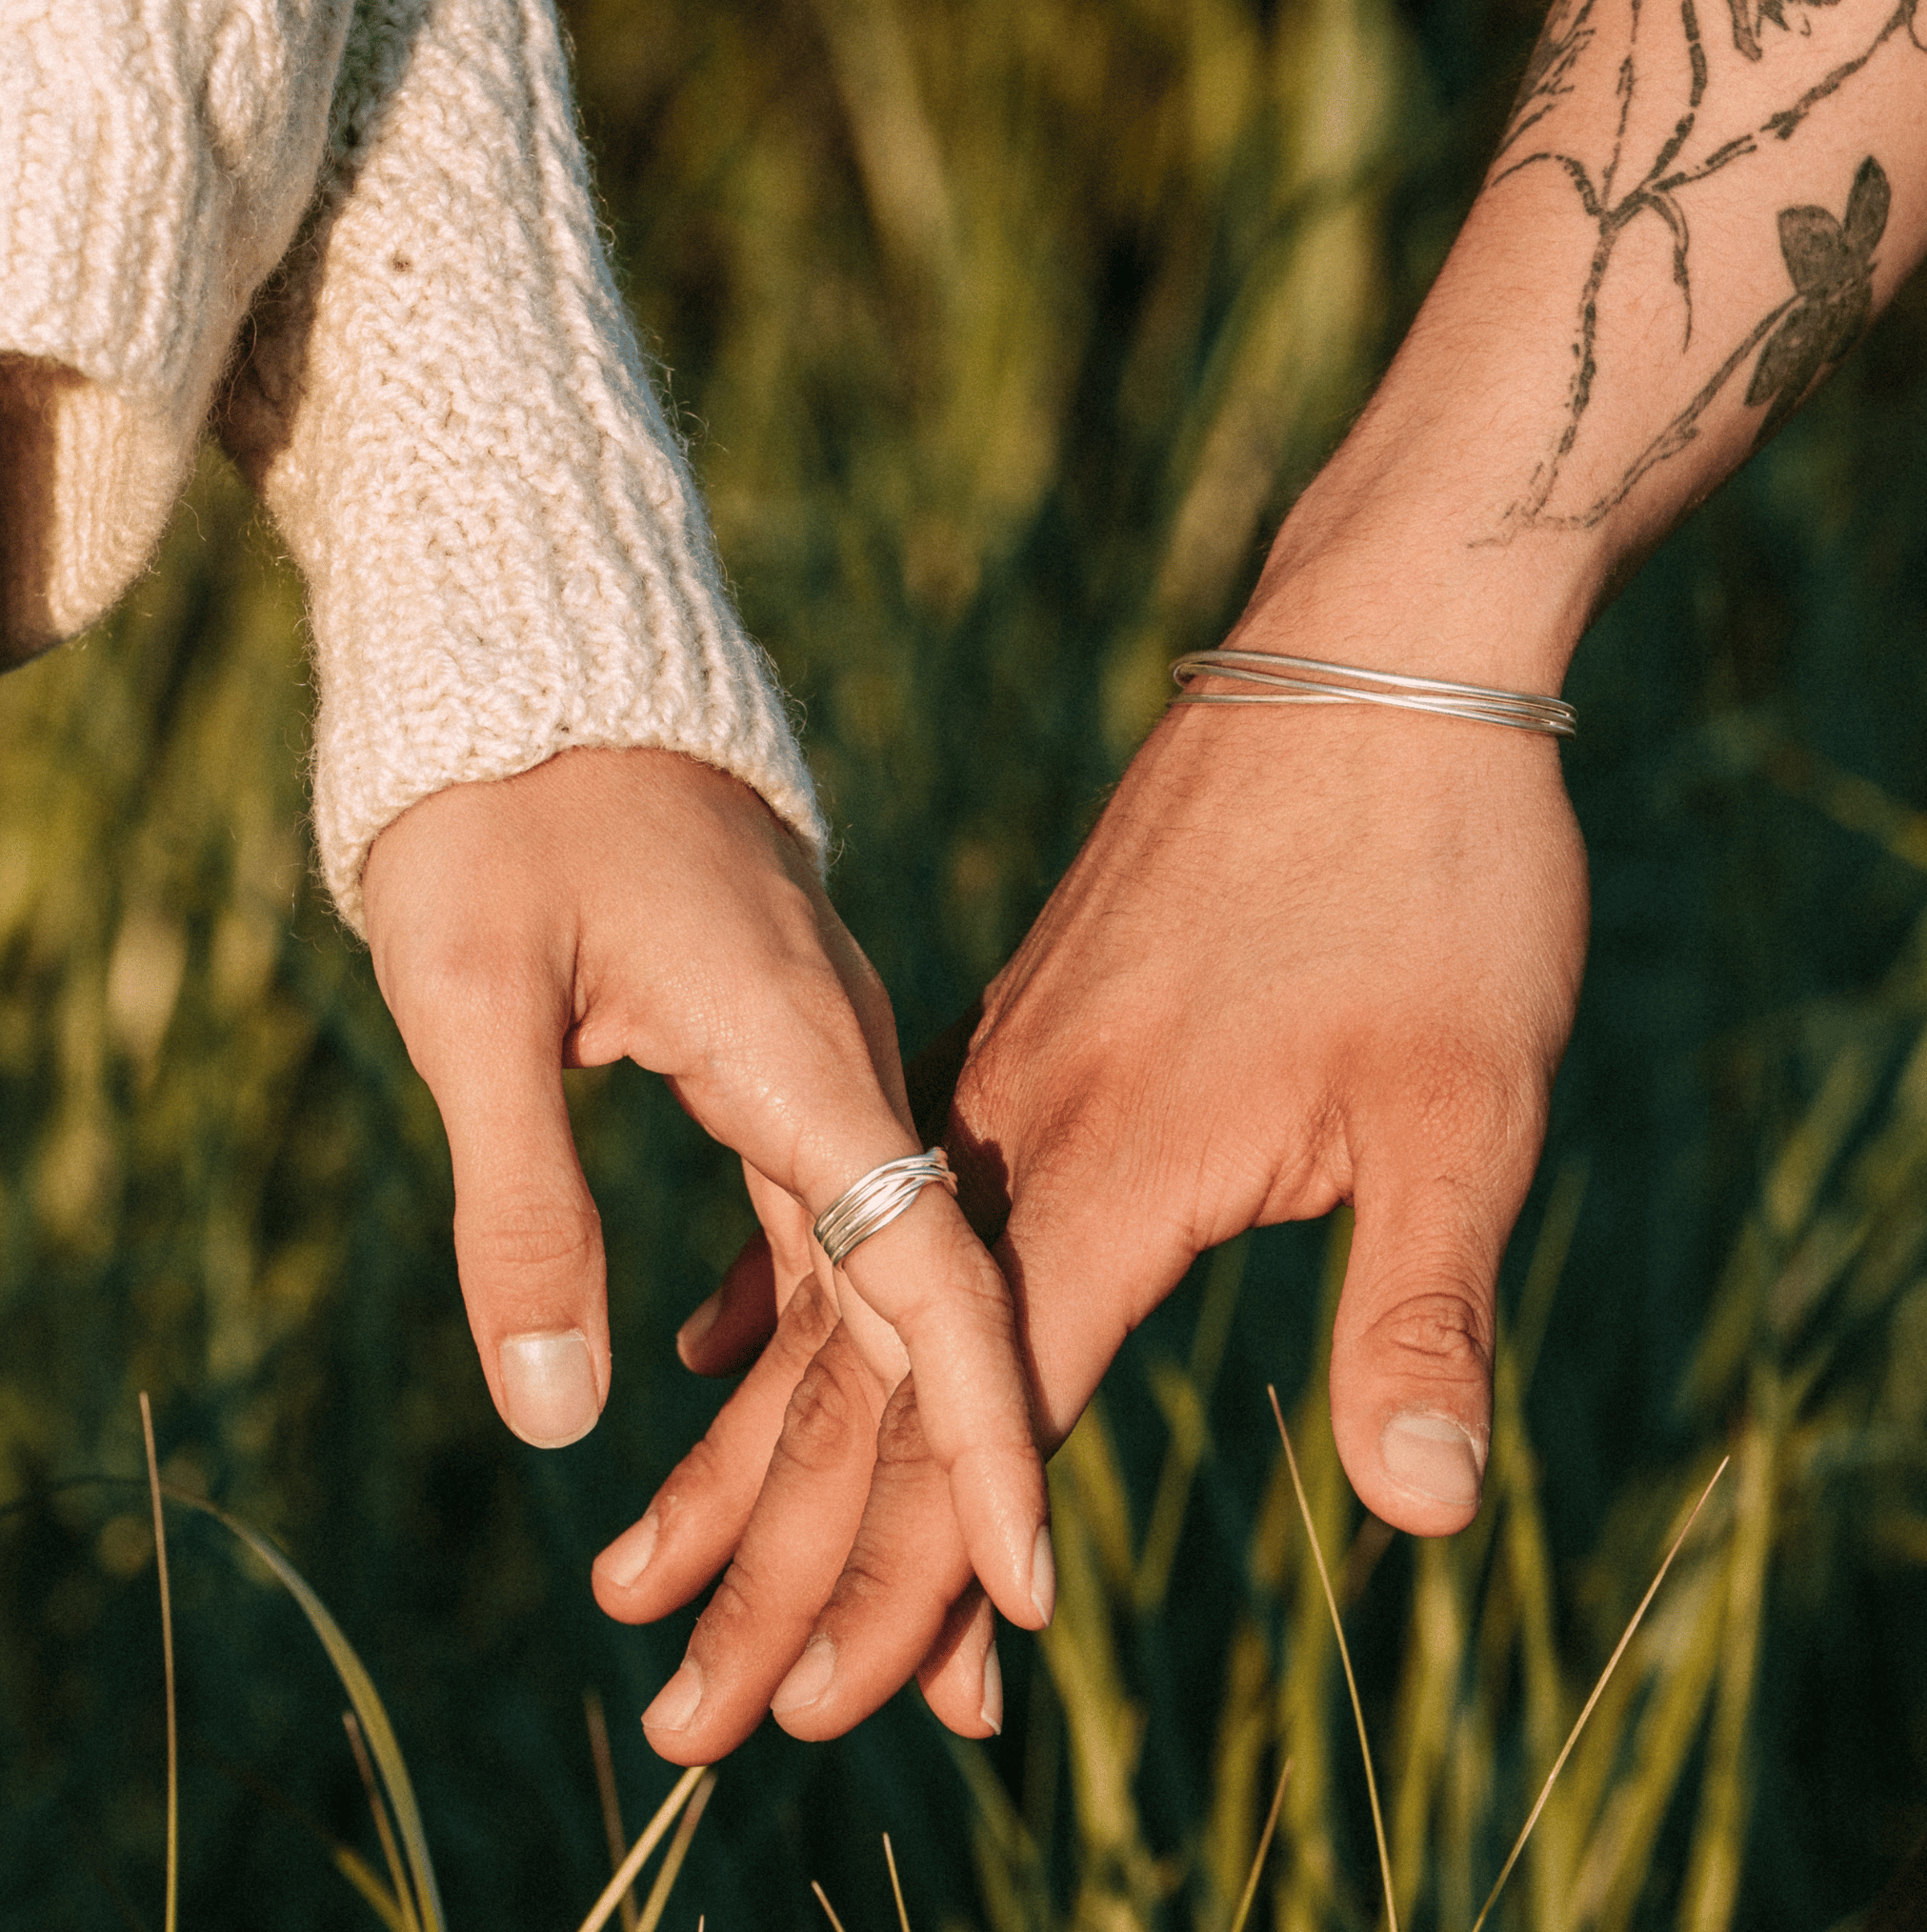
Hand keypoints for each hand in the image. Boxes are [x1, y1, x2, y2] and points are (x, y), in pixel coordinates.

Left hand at [360, 746, 1049, 1704]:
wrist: (548, 670)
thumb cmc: (496, 809)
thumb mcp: (469, 995)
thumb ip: (523, 1195)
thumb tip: (560, 1412)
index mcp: (800, 1051)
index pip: (926, 1269)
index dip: (982, 1429)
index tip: (1026, 1575)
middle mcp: (843, 1068)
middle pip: (923, 1308)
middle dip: (946, 1494)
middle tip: (954, 1686)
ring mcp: (822, 1065)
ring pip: (881, 1280)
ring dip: (894, 1438)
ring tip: (890, 1603)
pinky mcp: (783, 1062)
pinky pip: (828, 1224)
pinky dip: (827, 1342)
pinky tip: (783, 1425)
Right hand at [605, 605, 1586, 1743]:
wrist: (1373, 663)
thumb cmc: (1438, 885)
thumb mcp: (1465, 1111)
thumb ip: (1418, 1313)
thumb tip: (1424, 1519)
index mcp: (1120, 1165)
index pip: (989, 1420)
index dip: (916, 1582)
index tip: (827, 1710)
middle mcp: (1021, 1125)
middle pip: (870, 1381)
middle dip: (780, 1562)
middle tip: (688, 1711)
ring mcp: (1002, 1065)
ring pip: (846, 1289)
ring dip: (756, 1448)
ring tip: (652, 1554)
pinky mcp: (1016, 1018)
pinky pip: (871, 1182)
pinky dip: (789, 1291)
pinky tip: (728, 1342)